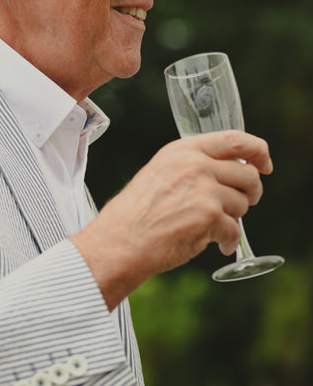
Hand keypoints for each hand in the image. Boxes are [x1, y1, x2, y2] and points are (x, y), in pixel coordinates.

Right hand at [71, 130, 272, 308]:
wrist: (121, 241)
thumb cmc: (137, 214)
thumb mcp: (160, 173)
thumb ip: (193, 167)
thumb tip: (230, 174)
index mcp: (183, 150)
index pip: (235, 139)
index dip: (258, 150)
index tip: (264, 163)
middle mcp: (195, 164)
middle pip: (247, 174)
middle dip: (249, 192)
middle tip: (241, 205)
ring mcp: (204, 189)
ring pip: (243, 204)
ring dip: (232, 219)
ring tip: (211, 228)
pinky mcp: (209, 216)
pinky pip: (234, 230)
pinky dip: (228, 242)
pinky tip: (217, 245)